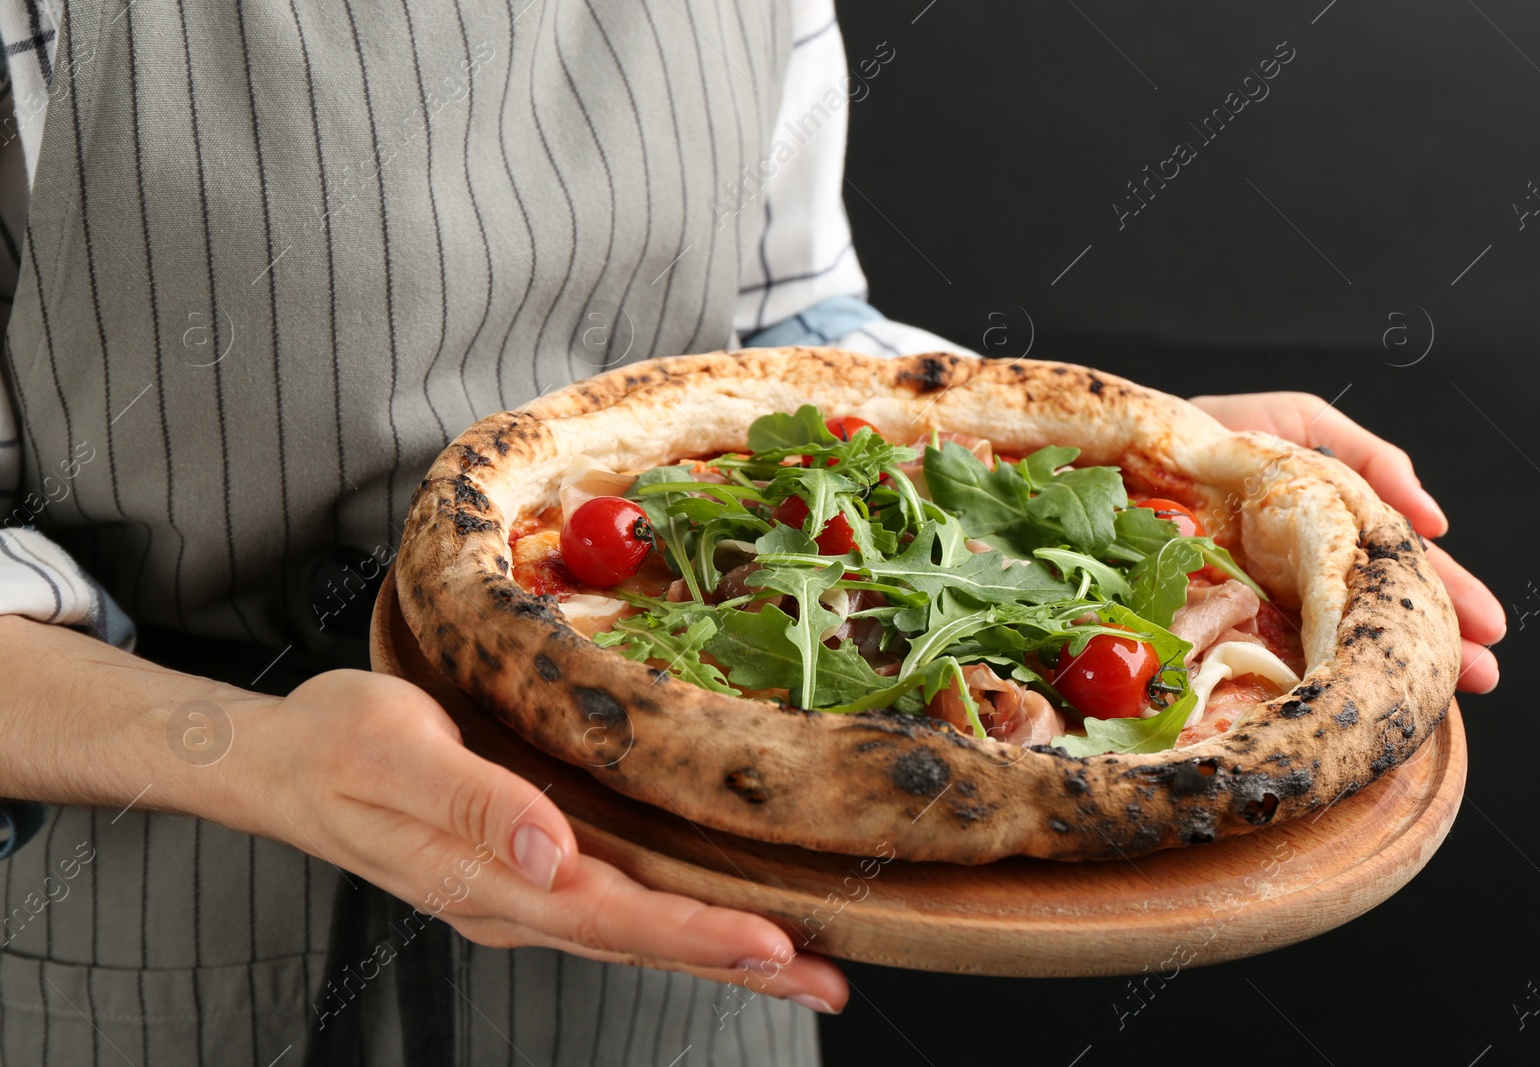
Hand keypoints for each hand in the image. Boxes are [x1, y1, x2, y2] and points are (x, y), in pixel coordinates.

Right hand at [225, 670, 846, 1012]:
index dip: (695, 935)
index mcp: (487, 882)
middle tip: (828, 980)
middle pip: (640, 940)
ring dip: (716, 950)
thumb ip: (472, 804)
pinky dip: (675, 919)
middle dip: (736, 962)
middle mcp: (512, 901)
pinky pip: (613, 904)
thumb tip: (546, 855)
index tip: (773, 946)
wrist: (280, 764)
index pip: (612, 918)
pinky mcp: (522, 870)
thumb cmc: (333, 746)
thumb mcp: (391, 752)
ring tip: (799, 966)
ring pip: (633, 930)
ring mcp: (518, 892)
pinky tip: (713, 921)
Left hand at [1189, 392, 1504, 692]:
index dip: (1446, 594)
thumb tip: (1432, 516)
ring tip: (1440, 692)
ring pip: (1333, 642)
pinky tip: (1340, 695)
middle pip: (1376, 612)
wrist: (1135, 445)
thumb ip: (1367, 456)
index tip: (1488, 627)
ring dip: (1383, 666)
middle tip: (1480, 671)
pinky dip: (1303, 675)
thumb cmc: (1219, 432)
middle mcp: (1303, 576)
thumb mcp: (1300, 423)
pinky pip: (1262, 656)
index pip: (1400, 569)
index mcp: (1330, 533)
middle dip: (1432, 642)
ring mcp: (1263, 604)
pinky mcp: (1219, 620)